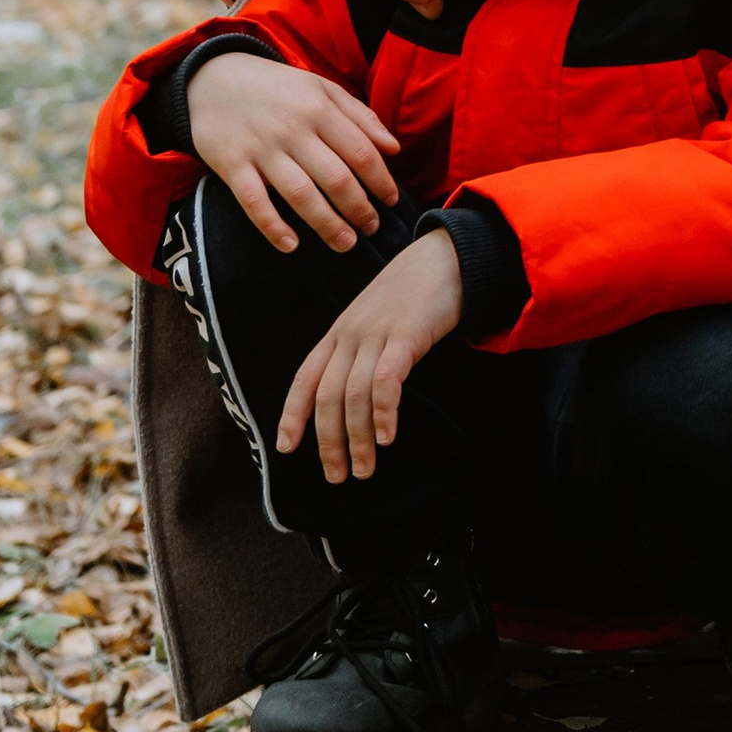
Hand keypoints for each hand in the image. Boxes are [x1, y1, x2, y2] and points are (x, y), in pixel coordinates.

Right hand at [186, 49, 400, 253]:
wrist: (212, 80)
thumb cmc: (276, 88)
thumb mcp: (321, 88)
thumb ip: (360, 116)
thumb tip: (394, 148)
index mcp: (319, 108)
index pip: (361, 151)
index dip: (380, 181)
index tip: (392, 201)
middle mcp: (293, 130)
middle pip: (336, 178)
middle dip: (359, 209)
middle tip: (372, 228)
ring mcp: (261, 149)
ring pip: (301, 194)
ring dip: (326, 224)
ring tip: (345, 243)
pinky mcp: (231, 165)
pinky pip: (254, 202)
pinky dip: (272, 226)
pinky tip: (291, 246)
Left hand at [277, 228, 462, 484]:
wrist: (446, 256)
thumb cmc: (412, 294)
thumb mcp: (374, 319)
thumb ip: (359, 350)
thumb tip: (350, 395)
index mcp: (338, 333)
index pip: (304, 378)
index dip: (291, 415)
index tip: (285, 448)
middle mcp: (350, 334)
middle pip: (326, 396)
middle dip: (328, 442)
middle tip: (336, 476)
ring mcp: (376, 333)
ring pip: (354, 395)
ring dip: (357, 438)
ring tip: (364, 468)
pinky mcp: (406, 334)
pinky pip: (386, 379)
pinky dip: (382, 412)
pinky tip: (386, 436)